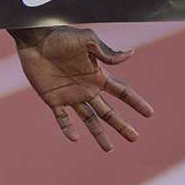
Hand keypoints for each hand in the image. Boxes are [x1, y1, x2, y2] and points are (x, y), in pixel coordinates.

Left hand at [14, 26, 152, 151]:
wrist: (34, 38)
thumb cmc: (60, 36)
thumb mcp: (86, 40)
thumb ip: (106, 51)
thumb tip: (131, 53)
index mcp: (97, 75)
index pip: (122, 92)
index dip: (135, 102)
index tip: (149, 113)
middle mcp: (86, 88)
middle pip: (108, 111)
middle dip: (121, 125)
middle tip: (135, 138)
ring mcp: (70, 95)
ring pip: (89, 119)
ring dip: (98, 133)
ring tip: (109, 148)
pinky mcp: (52, 98)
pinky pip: (62, 118)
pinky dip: (67, 128)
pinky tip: (75, 138)